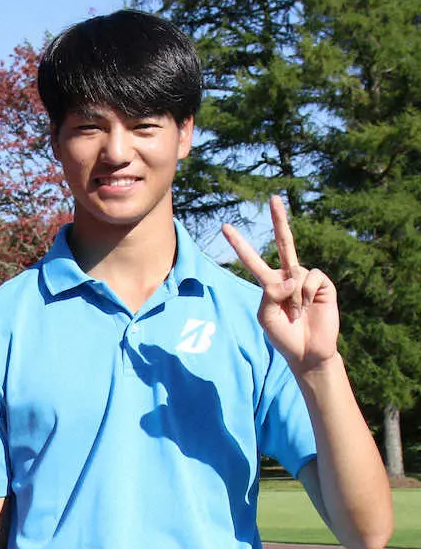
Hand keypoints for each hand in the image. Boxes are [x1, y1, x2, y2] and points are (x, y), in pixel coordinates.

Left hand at [222, 196, 339, 374]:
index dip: (240, 244)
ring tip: (297, 313)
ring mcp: (306, 278)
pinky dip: (307, 294)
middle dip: (280, 219)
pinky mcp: (322, 283)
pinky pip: (310, 278)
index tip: (225, 227)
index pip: (252, 259)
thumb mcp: (265, 317)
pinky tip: (310, 307)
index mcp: (269, 283)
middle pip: (285, 242)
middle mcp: (288, 276)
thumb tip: (290, 276)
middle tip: (274, 197)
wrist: (307, 351)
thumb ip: (270, 294)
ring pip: (295, 272)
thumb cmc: (282, 336)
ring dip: (294, 297)